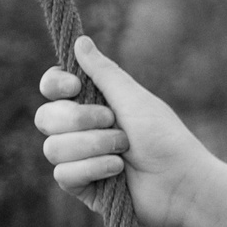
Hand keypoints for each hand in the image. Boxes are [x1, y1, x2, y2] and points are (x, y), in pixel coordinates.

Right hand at [35, 35, 214, 226]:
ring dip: (93, 145)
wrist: (182, 182)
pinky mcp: (81, 186)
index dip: (54, 85)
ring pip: (52, 148)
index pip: (52, 89)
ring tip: (124, 150)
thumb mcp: (134, 99)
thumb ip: (104, 72)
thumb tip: (80, 40)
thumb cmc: (164, 137)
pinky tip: (117, 171)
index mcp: (92, 104)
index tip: (74, 86)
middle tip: (113, 122)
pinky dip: (94, 168)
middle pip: (45, 117)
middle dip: (80, 119)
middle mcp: (80, 130)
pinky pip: (63, 174)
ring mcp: (78, 158)